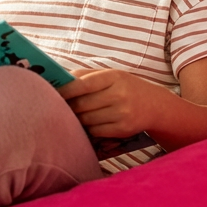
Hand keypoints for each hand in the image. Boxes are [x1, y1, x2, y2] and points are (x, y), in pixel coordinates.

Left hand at [57, 68, 172, 138]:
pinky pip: (96, 131)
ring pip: (87, 119)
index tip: (50, 93)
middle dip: (67, 107)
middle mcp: (119, 95)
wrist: (156, 105)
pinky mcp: (123, 130)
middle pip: (82, 104)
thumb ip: (85, 76)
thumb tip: (58, 80)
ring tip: (72, 115)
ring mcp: (122, 113)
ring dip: (76, 119)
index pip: (82, 84)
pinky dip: (88, 128)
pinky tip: (87, 123)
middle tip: (55, 107)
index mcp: (113, 77)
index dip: (64, 90)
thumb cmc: (126, 87)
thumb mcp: (111, 75)